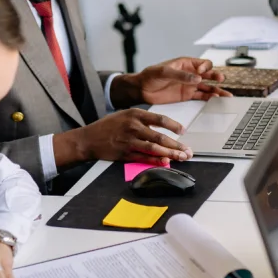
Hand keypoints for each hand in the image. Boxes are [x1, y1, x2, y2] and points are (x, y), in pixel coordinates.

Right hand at [59, 109, 191, 165]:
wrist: (88, 139)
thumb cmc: (107, 126)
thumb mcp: (124, 115)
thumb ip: (142, 120)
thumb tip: (161, 129)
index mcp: (134, 114)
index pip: (160, 119)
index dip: (174, 125)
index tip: (183, 131)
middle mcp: (133, 127)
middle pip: (160, 136)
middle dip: (177, 144)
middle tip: (188, 150)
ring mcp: (129, 141)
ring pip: (154, 148)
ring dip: (170, 153)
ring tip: (181, 157)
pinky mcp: (125, 154)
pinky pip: (144, 157)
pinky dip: (156, 160)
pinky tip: (166, 162)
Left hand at [113, 58, 229, 106]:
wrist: (141, 89)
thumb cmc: (150, 76)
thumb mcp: (164, 72)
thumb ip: (181, 75)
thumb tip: (197, 77)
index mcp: (186, 64)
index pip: (202, 64)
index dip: (206, 67)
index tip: (203, 73)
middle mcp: (190, 74)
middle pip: (208, 75)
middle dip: (216, 77)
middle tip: (221, 80)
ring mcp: (190, 85)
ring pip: (208, 86)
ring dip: (217, 90)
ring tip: (226, 95)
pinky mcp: (187, 95)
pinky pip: (202, 96)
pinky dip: (210, 98)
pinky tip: (217, 100)